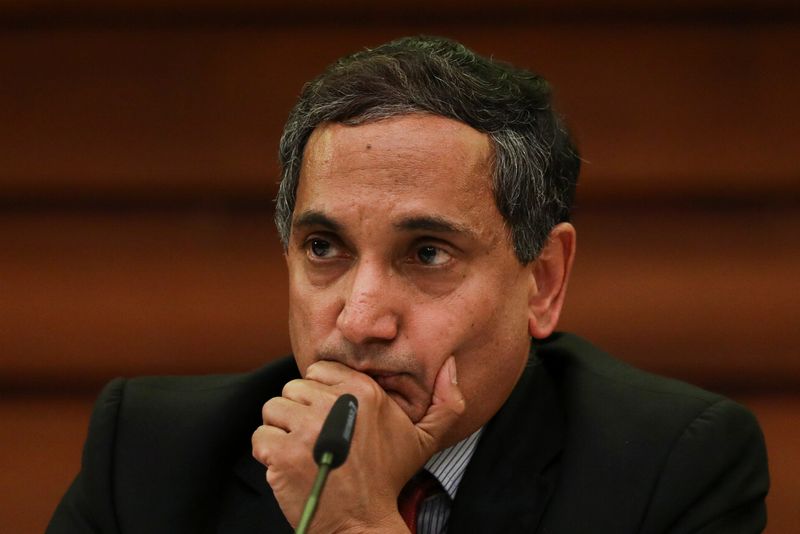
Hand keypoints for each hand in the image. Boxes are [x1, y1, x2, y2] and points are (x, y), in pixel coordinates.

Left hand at [251, 356, 464, 532]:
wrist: (362, 523)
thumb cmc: (388, 478)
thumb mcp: (424, 438)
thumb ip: (445, 401)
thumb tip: (451, 364)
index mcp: (363, 391)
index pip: (317, 371)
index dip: (319, 396)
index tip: (331, 421)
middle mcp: (335, 404)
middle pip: (292, 388)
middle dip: (299, 413)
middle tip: (317, 441)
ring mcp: (307, 428)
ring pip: (273, 409)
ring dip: (281, 432)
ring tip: (303, 453)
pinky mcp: (284, 453)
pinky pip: (260, 436)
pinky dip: (268, 453)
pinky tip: (290, 467)